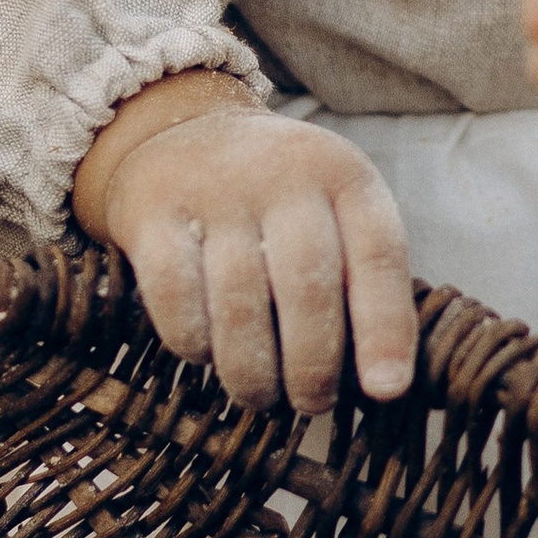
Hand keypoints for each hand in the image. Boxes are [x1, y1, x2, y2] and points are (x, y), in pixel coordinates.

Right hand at [79, 84, 416, 411]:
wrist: (178, 133)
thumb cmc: (275, 199)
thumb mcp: (332, 211)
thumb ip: (361, 279)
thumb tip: (382, 382)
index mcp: (344, 174)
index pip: (379, 254)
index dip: (386, 329)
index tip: (385, 391)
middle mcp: (284, 172)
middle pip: (307, 284)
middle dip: (312, 364)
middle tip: (312, 404)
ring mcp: (213, 188)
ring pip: (240, 301)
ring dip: (253, 370)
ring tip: (260, 395)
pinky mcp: (152, 211)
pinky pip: (175, 297)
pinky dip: (194, 342)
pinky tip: (206, 355)